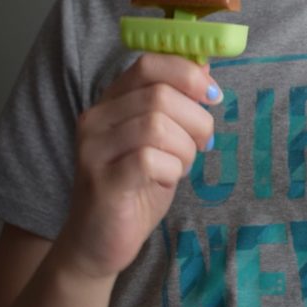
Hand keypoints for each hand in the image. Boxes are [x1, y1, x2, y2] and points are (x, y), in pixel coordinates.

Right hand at [56, 53, 220, 278]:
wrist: (97, 243)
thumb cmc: (136, 188)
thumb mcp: (162, 140)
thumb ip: (176, 103)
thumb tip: (203, 63)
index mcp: (111, 101)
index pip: (149, 64)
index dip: (188, 74)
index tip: (212, 96)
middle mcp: (96, 118)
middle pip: (160, 95)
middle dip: (196, 120)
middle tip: (200, 144)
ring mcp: (94, 149)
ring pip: (158, 126)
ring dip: (184, 148)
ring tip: (181, 165)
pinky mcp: (101, 180)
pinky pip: (150, 160)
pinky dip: (172, 169)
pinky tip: (167, 180)